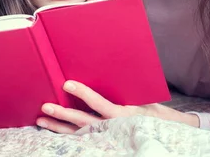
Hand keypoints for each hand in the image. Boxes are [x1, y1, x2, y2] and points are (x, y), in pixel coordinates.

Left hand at [36, 81, 198, 133]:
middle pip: (83, 122)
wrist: (168, 134)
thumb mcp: (144, 99)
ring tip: (41, 118)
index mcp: (125, 114)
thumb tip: (109, 68)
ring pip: (78, 133)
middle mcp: (114, 128)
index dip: (83, 94)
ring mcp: (107, 138)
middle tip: (45, 105)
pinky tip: (53, 129)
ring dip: (58, 126)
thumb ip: (126, 91)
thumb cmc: (156, 114)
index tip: (68, 83)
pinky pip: (82, 139)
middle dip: (62, 114)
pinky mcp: (104, 142)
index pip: (100, 104)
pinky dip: (66, 134)